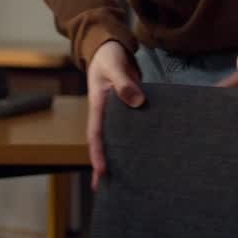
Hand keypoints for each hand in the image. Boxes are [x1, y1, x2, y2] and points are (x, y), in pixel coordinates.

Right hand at [87, 40, 144, 190]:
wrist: (111, 48)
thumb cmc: (109, 56)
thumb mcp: (115, 66)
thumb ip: (124, 83)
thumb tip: (137, 102)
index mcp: (98, 105)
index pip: (96, 134)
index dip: (98, 153)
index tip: (102, 171)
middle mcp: (105, 114)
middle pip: (103, 144)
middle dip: (102, 166)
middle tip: (106, 189)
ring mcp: (115, 114)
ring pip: (114, 140)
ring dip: (118, 158)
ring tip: (123, 182)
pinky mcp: (126, 112)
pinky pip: (127, 132)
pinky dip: (130, 145)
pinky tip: (141, 157)